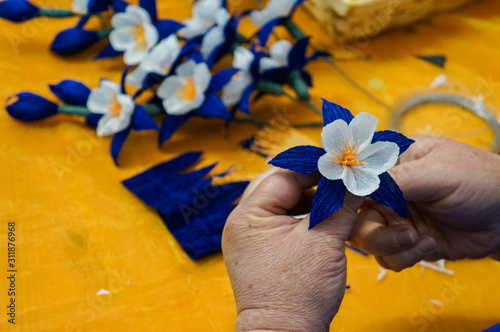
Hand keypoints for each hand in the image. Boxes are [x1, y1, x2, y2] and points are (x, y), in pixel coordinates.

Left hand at [222, 168, 362, 331]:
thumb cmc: (298, 294)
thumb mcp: (324, 240)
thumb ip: (341, 202)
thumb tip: (356, 176)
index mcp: (248, 215)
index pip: (284, 175)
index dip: (316, 166)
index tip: (343, 161)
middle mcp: (244, 223)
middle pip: (282, 186)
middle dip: (314, 181)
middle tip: (342, 177)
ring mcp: (253, 238)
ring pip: (285, 203)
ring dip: (312, 198)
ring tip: (340, 197)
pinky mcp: (265, 251)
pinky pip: (286, 222)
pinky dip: (307, 216)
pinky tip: (329, 216)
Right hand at [349, 136, 499, 270]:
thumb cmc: (478, 180)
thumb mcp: (437, 173)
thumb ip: (395, 179)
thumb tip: (355, 183)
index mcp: (390, 163)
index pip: (351, 175)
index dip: (341, 192)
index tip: (345, 207)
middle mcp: (386, 192)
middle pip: (352, 214)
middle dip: (372, 229)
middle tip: (400, 232)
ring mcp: (394, 218)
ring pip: (366, 239)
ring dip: (390, 245)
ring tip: (420, 239)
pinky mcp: (405, 242)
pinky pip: (387, 257)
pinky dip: (405, 257)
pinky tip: (430, 244)